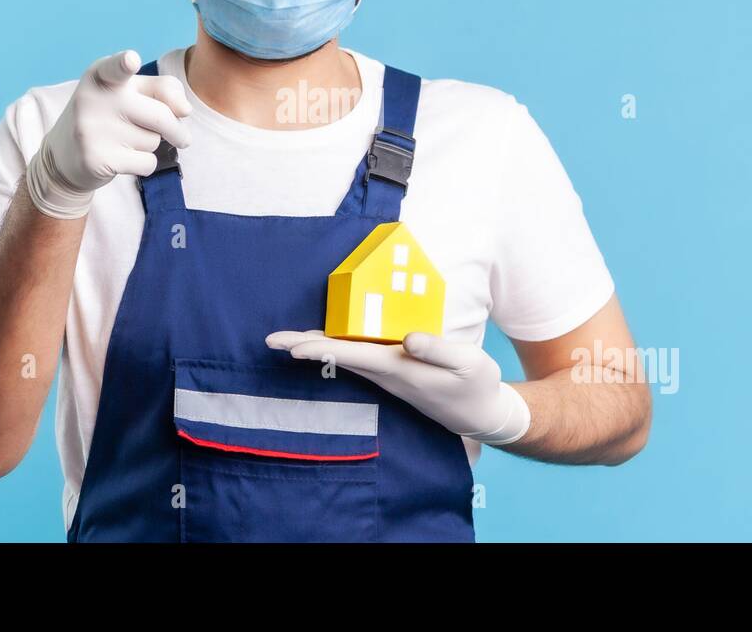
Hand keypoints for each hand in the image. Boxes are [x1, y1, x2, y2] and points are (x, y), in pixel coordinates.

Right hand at [26, 50, 192, 218]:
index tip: (131, 59)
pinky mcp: (97, 159)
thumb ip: (164, 90)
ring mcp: (92, 130)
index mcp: (102, 74)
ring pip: (154, 141)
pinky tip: (122, 159)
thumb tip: (185, 110)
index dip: (125, 63)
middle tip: (179, 137)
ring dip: (150, 144)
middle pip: (161, 115)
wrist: (65, 156)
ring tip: (124, 140)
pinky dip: (144, 164)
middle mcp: (94, 98)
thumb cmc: (109, 116)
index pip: (117, 68)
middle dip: (176, 130)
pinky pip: (147, 163)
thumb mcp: (131, 92)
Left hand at [265, 330, 530, 445]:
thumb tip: (407, 338)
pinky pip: (355, 359)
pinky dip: (335, 349)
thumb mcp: (468, 363)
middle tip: (269, 340)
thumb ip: (438, 349)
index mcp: (399, 369)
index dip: (320, 349)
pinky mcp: (393, 374)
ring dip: (315, 347)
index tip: (291, 349)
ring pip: (343, 358)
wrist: (482, 413)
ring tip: (286, 339)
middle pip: (337, 357)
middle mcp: (386, 374)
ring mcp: (388, 376)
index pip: (351, 356)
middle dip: (304, 347)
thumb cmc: (476, 385)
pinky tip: (324, 343)